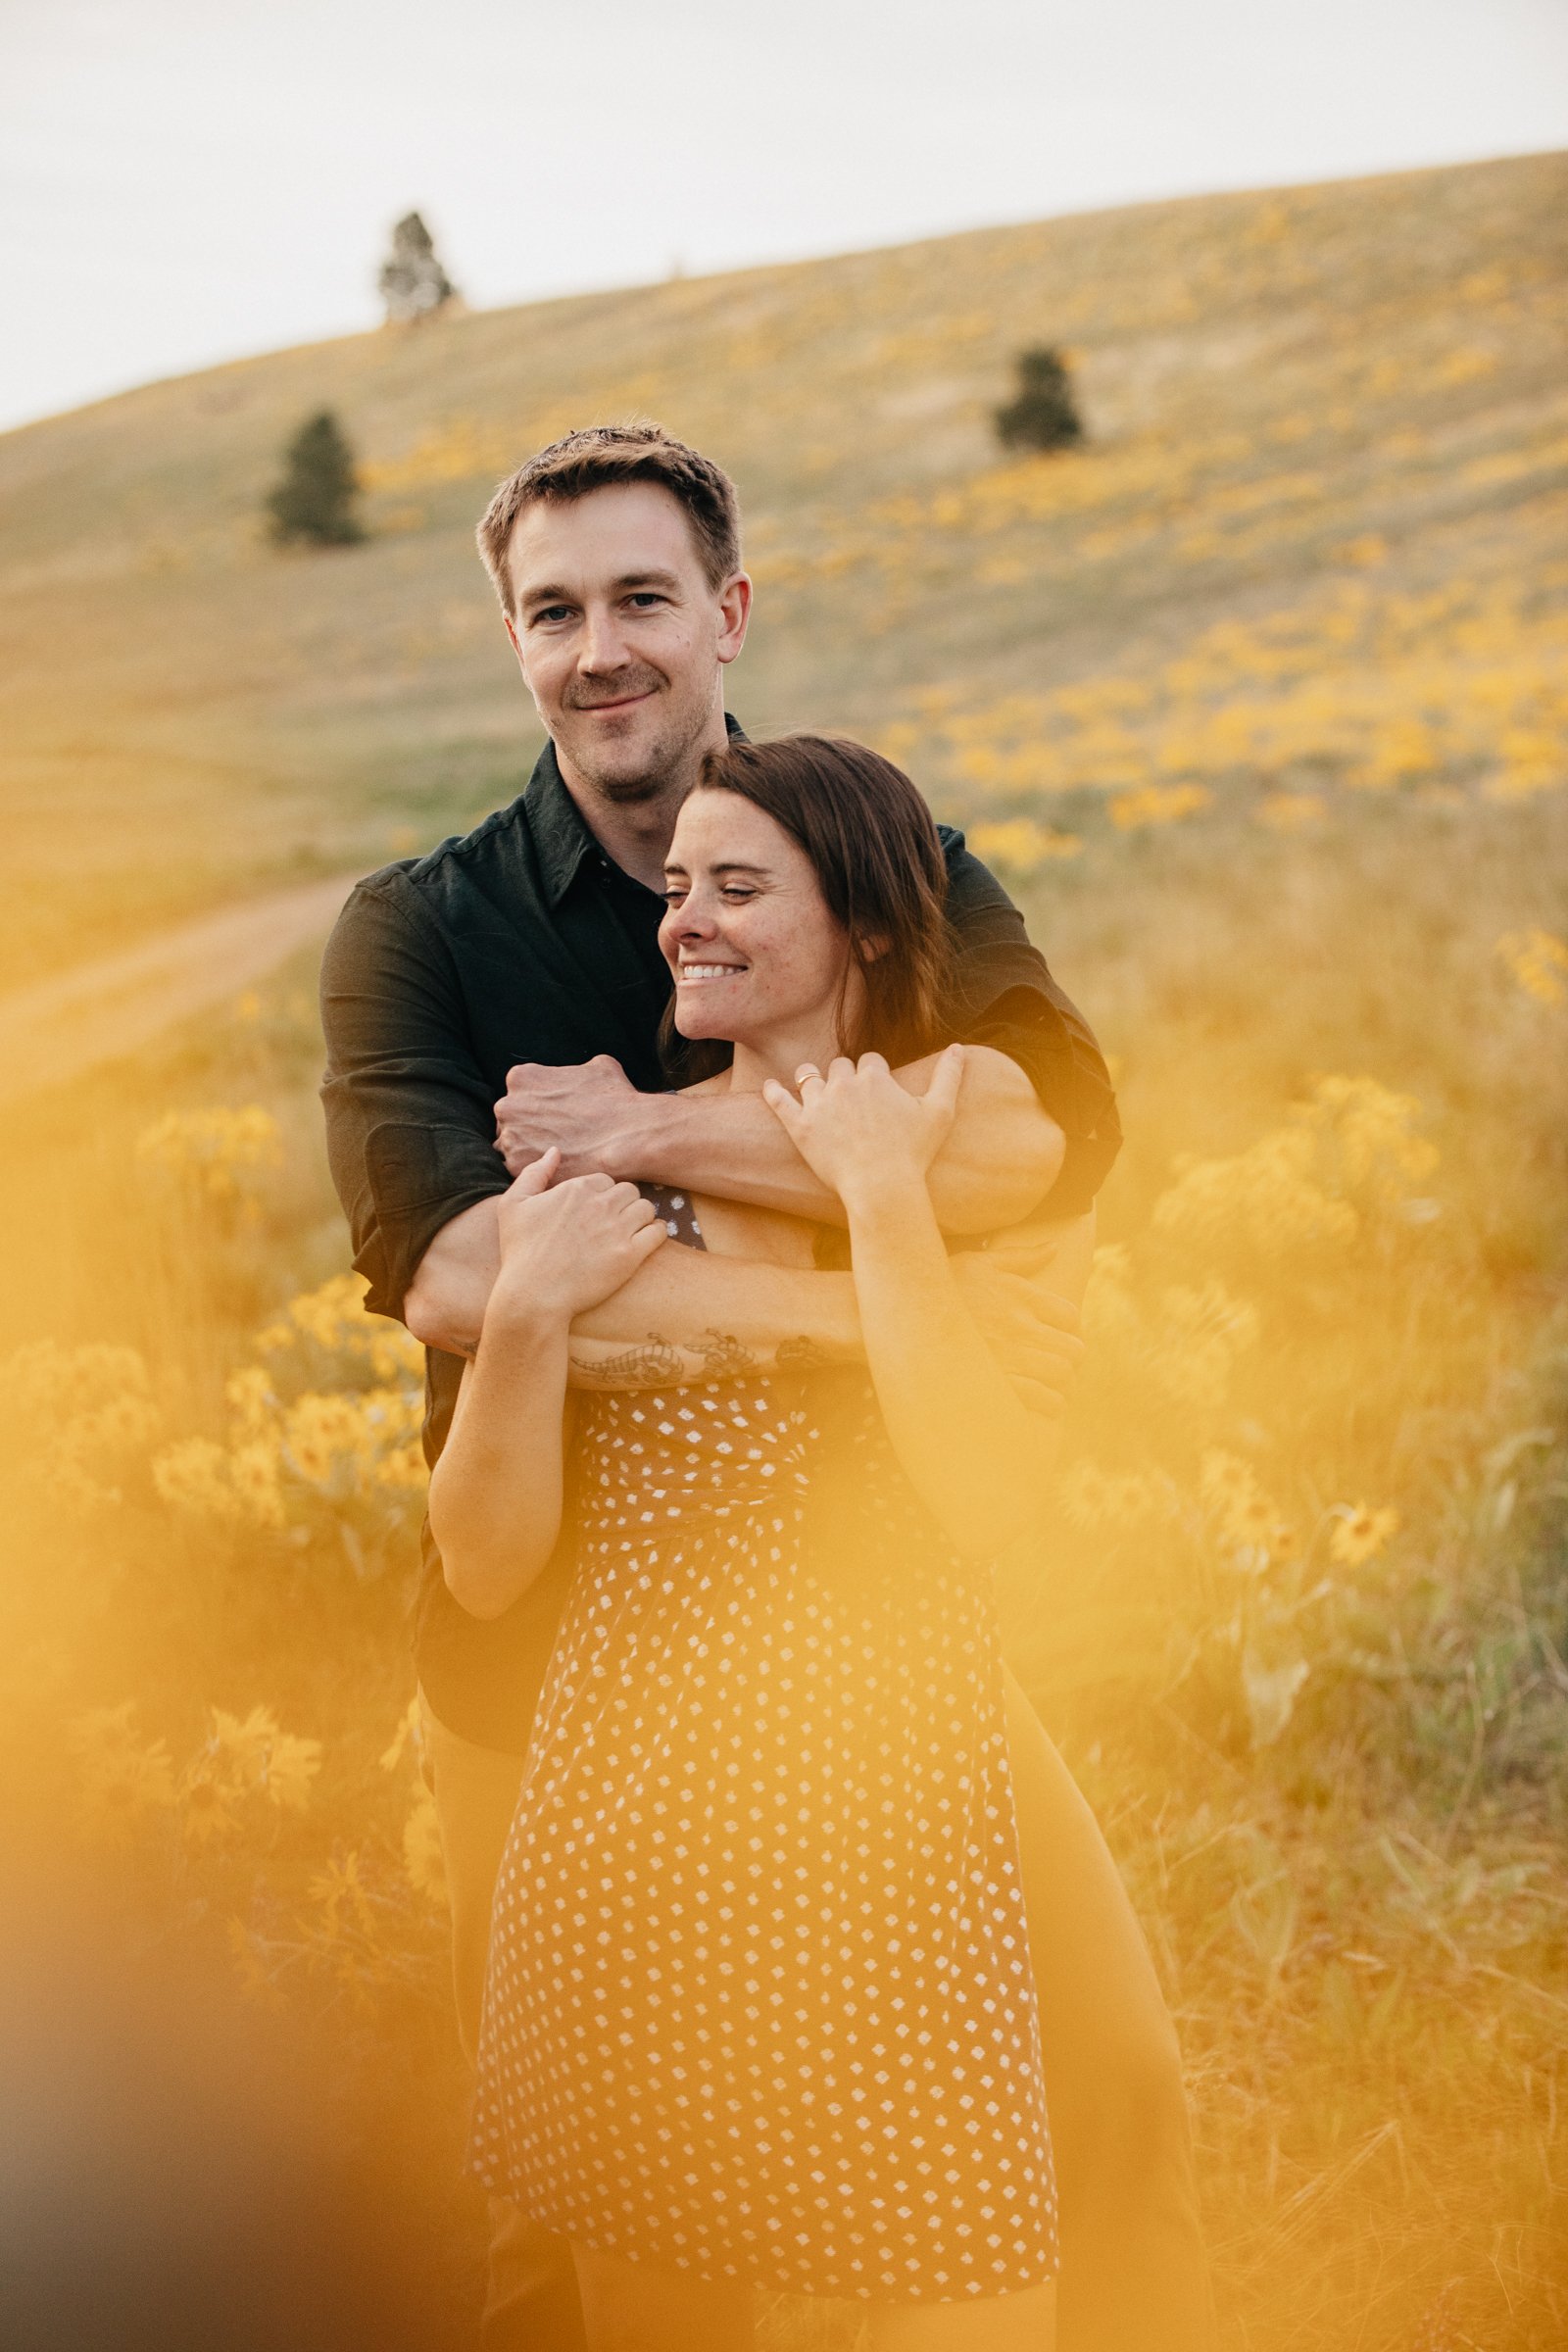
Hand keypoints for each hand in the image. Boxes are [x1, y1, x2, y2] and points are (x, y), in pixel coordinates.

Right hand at [488, 1148, 666, 1326]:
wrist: (534, 1294)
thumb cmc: (520, 1251)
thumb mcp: (513, 1204)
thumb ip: (535, 1173)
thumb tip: (555, 1151)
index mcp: (576, 1188)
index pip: (605, 1180)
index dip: (601, 1195)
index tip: (595, 1211)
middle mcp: (601, 1204)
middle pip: (629, 1191)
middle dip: (623, 1203)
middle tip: (614, 1221)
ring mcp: (618, 1229)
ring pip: (646, 1208)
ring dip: (641, 1217)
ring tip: (630, 1230)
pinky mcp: (630, 1255)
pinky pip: (658, 1233)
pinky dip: (656, 1233)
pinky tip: (647, 1239)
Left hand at [494, 1055, 645, 1179]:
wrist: (629, 1135)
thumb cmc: (616, 1100)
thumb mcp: (598, 1066)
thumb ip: (576, 1070)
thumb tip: (581, 1074)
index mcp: (521, 1078)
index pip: (518, 1095)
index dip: (537, 1109)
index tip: (554, 1118)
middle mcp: (508, 1106)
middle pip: (510, 1122)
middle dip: (528, 1131)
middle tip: (557, 1138)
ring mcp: (510, 1139)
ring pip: (512, 1149)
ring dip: (530, 1153)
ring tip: (561, 1156)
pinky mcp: (518, 1168)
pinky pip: (521, 1172)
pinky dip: (538, 1173)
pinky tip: (560, 1170)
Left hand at [762, 1048, 964, 1202]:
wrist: (882, 1186)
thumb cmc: (913, 1152)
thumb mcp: (940, 1112)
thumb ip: (949, 1076)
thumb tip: (959, 1047)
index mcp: (874, 1076)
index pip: (870, 1060)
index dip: (874, 1073)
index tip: (877, 1089)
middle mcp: (843, 1083)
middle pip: (839, 1066)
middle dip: (845, 1077)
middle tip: (849, 1097)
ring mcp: (818, 1104)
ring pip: (809, 1076)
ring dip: (812, 1079)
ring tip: (812, 1085)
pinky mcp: (799, 1127)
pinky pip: (780, 1101)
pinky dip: (773, 1092)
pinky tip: (770, 1087)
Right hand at [951, 1253, 1083, 1418]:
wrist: (903, 1318)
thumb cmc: (942, 1286)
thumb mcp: (979, 1263)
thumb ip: (1020, 1257)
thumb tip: (1055, 1247)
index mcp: (1021, 1296)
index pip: (1070, 1316)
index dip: (1070, 1328)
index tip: (1060, 1334)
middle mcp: (1020, 1326)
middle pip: (1072, 1348)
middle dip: (1070, 1356)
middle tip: (1059, 1360)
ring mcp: (1010, 1356)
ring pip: (1061, 1374)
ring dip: (1062, 1381)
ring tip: (1053, 1383)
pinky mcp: (997, 1384)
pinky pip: (1042, 1398)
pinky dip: (1050, 1402)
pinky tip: (1042, 1400)